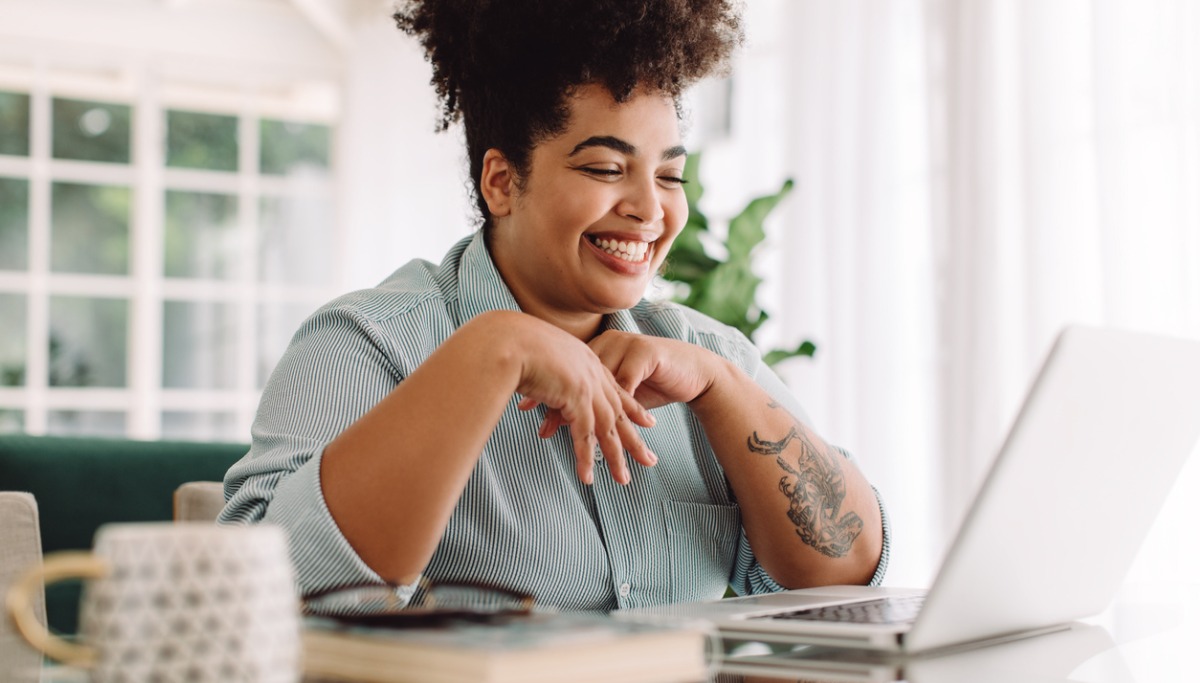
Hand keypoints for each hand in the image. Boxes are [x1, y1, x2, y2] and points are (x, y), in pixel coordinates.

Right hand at [508, 316, 657, 484]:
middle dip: (634, 438)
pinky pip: (584, 435)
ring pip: (607, 428)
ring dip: (616, 456)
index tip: (647, 421)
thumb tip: (540, 381)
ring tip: (623, 480)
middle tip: (649, 459)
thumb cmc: (512, 343)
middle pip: (619, 412)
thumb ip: (546, 369)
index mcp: (586, 360)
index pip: (614, 388)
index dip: (632, 407)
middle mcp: (592, 372)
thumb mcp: (538, 355)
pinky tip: (588, 477)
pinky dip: (586, 458)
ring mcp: (586, 386)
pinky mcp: (576, 398)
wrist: (508, 339)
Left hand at [527, 330, 719, 442]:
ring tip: (570, 433)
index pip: (566, 370)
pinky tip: (605, 423)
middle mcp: (609, 344)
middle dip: (559, 404)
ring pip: (599, 382)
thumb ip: (590, 399)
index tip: (526, 408)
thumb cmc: (653, 381)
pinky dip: (615, 406)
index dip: (547, 391)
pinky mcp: (646, 355)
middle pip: (578, 376)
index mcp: (598, 348)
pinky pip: (626, 384)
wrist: (693, 371)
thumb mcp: (617, 391)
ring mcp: (627, 346)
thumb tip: (556, 418)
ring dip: (586, 411)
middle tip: (541, 427)